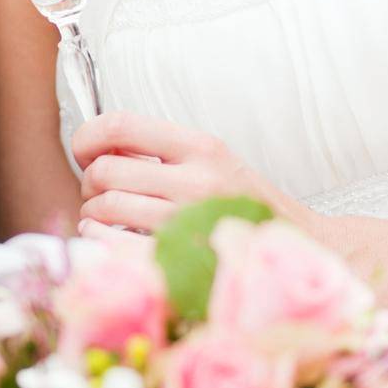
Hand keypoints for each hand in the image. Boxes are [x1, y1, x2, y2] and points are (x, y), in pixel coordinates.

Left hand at [72, 111, 311, 241]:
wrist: (303, 249)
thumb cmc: (246, 205)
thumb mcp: (213, 160)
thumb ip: (162, 151)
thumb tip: (98, 147)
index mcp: (201, 147)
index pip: (120, 125)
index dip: (87, 137)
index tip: (84, 151)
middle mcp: (196, 180)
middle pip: (106, 170)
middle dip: (89, 182)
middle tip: (98, 191)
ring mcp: (189, 223)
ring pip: (106, 208)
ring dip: (92, 212)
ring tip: (103, 215)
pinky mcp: (183, 262)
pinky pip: (115, 246)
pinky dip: (97, 239)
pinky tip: (104, 237)